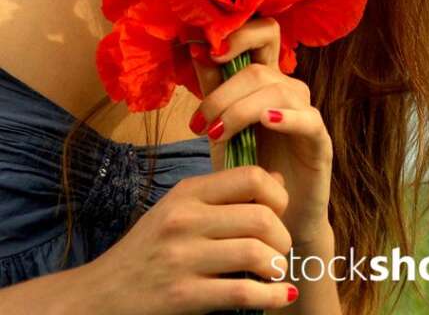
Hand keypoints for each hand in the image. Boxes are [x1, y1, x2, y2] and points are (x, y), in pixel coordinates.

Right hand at [79, 166, 297, 314]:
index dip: (277, 194)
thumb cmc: (148, 248)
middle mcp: (185, 219)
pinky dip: (271, 296)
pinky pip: (243, 293)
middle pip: (260, 216)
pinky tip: (280, 296)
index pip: (251, 176)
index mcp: (187, 192)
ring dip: (277, 266)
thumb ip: (224, 194)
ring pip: (256, 253)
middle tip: (279, 249)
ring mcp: (183, 258)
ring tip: (274, 272)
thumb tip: (278, 180)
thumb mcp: (179, 208)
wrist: (101, 293)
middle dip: (282, 236)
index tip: (278, 212)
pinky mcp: (183, 295)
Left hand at [190, 17, 333, 246]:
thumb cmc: (245, 168)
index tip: (209, 51)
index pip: (264, 33)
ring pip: (278, 90)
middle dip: (224, 92)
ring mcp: (305, 113)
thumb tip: (197, 47)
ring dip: (240, 110)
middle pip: (260, 68)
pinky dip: (285, 116)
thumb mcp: (220, 125)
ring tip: (217, 136)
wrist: (272, 217)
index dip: (240, 34)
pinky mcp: (319, 140)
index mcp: (265, 79)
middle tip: (201, 123)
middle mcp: (288, 89)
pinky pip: (307, 118)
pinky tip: (266, 122)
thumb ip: (212, 87)